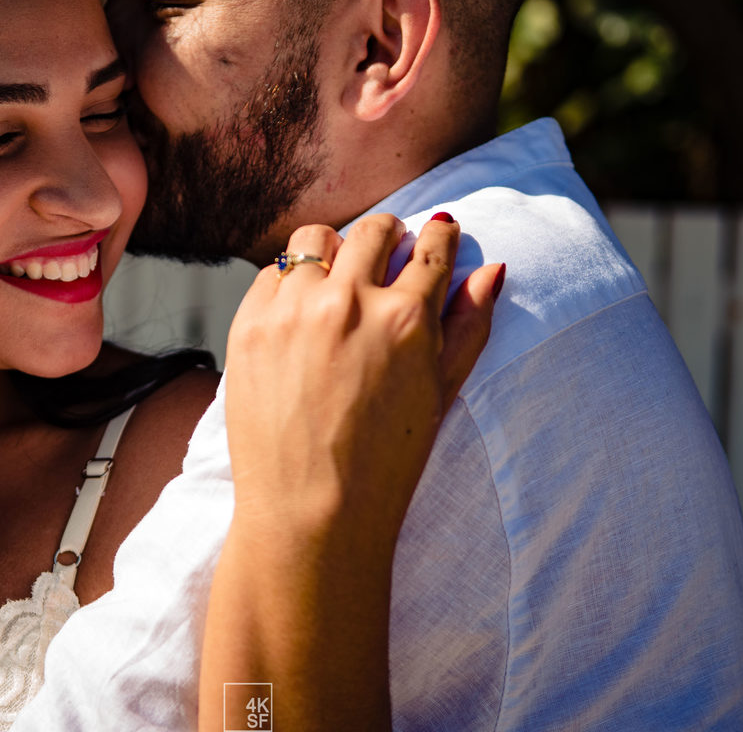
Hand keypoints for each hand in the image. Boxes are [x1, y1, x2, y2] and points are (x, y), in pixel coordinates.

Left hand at [201, 212, 502, 731]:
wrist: (310, 512)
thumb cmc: (386, 462)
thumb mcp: (441, 394)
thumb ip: (469, 326)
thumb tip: (492, 268)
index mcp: (407, 319)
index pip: (433, 247)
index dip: (440, 237)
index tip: (438, 235)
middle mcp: (350, 303)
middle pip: (374, 231)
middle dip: (389, 235)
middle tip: (388, 252)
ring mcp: (294, 312)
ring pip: (315, 240)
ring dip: (333, 250)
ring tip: (338, 278)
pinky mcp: (249, 326)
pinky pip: (270, 274)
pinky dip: (288, 283)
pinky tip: (299, 313)